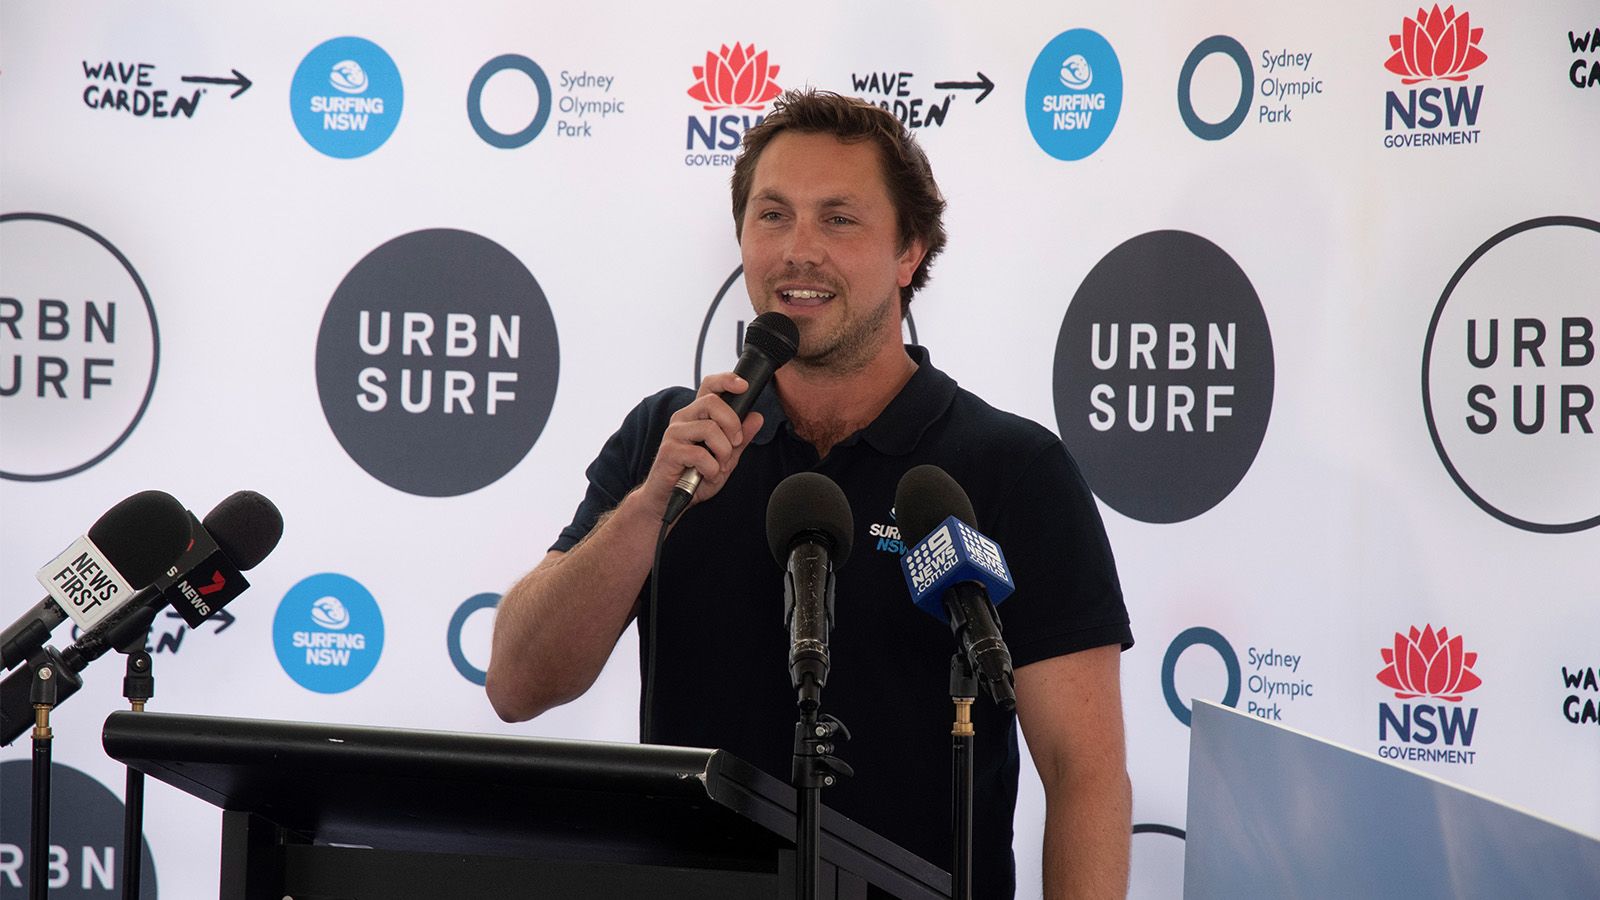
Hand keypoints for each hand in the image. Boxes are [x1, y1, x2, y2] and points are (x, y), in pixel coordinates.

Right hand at [641, 372, 765, 515]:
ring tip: (719, 466)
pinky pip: (700, 454)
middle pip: (713, 403)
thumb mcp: (726, 457)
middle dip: (732, 424)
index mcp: (696, 415)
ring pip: (710, 429)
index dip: (726, 380)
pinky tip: (707, 475)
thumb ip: (741, 437)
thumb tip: (757, 417)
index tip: (743, 386)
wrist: (670, 500)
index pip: (709, 386)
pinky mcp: (669, 451)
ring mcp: (675, 433)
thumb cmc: (695, 477)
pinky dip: (711, 469)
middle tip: (734, 444)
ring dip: (723, 452)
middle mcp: (684, 418)